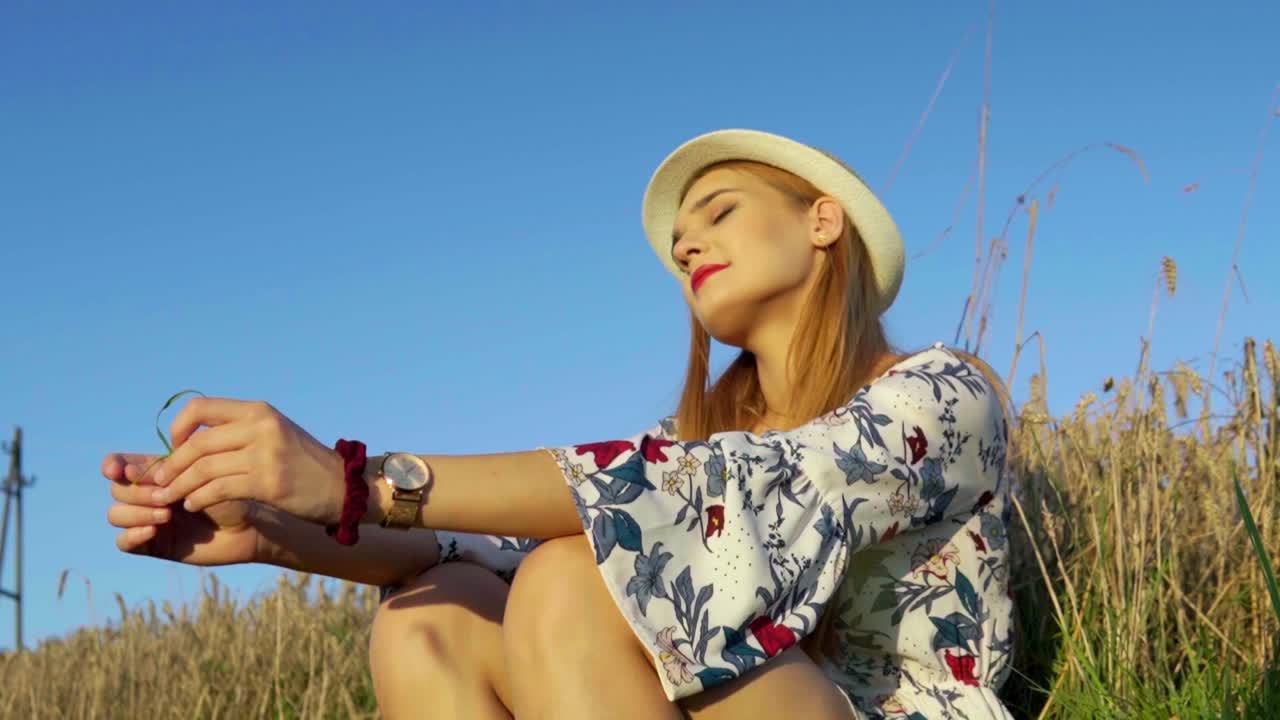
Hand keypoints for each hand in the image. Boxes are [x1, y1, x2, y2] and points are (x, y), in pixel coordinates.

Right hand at [102, 452, 261, 565]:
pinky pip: (123, 542)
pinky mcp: (152, 544)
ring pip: (116, 514)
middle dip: (137, 491)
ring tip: (167, 514)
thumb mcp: (200, 475)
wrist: (249, 525)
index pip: (119, 465)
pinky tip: (153, 530)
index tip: (117, 470)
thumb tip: (126, 471)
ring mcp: (147, 519)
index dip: (112, 466)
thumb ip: (166, 471)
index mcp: (157, 472)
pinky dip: (132, 535)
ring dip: (136, 512)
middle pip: (117, 490)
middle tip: (167, 496)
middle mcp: (148, 494)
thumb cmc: (231, 494)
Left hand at [145, 397, 347, 526]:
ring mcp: (266, 454)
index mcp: (258, 411)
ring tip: (170, 498)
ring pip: (204, 468)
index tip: (173, 449)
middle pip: (197, 443)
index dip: (177, 429)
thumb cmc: (304, 464)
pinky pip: (219, 489)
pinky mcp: (269, 482)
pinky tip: (193, 505)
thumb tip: (192, 440)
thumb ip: (239, 431)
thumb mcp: (273, 434)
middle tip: (159, 483)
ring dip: (180, 486)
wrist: (343, 487)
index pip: (200, 408)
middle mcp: (261, 427)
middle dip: (171, 466)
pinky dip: (199, 498)